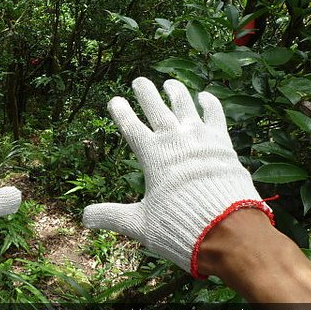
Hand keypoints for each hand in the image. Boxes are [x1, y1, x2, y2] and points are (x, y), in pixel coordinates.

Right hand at [83, 77, 272, 276]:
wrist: (227, 229)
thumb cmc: (179, 225)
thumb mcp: (140, 223)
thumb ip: (112, 215)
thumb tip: (84, 218)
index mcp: (152, 155)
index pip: (131, 126)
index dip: (121, 111)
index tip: (115, 100)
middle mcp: (174, 139)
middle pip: (156, 107)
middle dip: (145, 92)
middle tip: (139, 81)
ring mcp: (200, 138)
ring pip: (185, 104)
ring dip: (176, 92)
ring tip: (169, 84)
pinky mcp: (222, 143)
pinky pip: (215, 115)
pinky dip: (209, 104)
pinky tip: (205, 97)